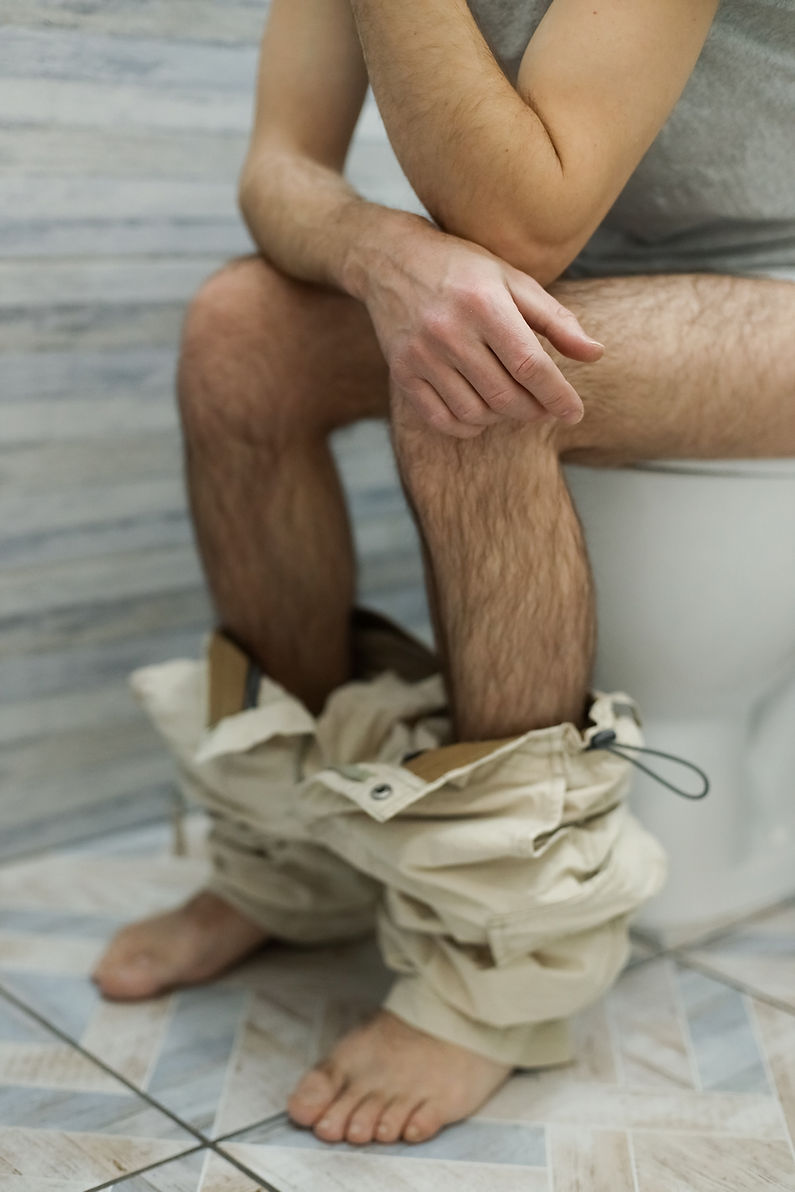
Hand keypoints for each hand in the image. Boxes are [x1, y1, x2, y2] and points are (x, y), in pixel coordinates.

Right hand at [357, 215, 602, 437]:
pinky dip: (469, 426)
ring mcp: (421, 355)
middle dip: (534, 409)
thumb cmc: (463, 269)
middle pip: (505, 395)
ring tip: (514, 402)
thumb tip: (595, 354)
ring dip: (503, 417)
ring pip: (475, 412)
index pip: (530, 365)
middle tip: (546, 407)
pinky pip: (442, 419)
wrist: (390, 259)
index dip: (558, 395)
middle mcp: (449, 331)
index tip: (575, 413)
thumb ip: (556, 319)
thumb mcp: (513, 281)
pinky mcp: (401, 372)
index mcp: (484, 303)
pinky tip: (482, 412)